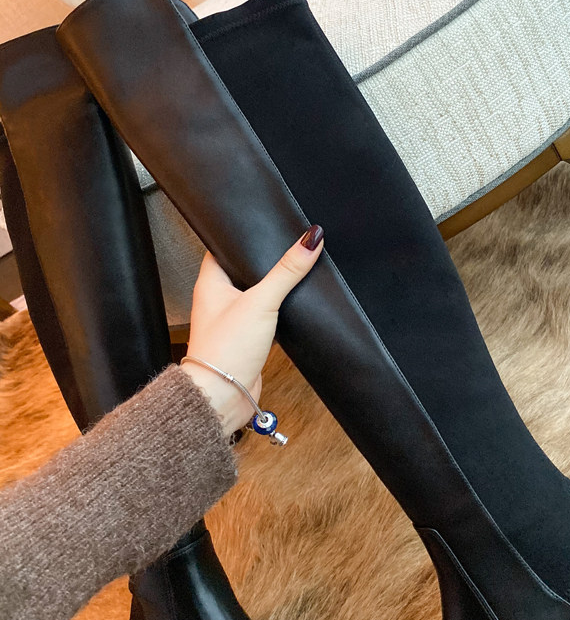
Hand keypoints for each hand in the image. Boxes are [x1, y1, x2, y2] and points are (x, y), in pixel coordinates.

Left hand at [182, 225, 323, 436]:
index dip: (241, 233)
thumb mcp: (261, 301)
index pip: (222, 245)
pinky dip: (277, 308)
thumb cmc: (226, 349)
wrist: (222, 397)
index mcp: (210, 282)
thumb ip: (287, 271)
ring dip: (271, 285)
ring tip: (293, 269)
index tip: (262, 222)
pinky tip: (291, 304)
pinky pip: (263, 315)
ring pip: (254, 292)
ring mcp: (231, 319)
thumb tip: (310, 239)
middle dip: (262, 258)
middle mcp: (217, 298)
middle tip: (286, 242)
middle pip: (241, 268)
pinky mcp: (246, 338)